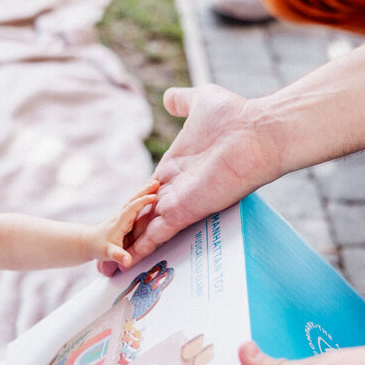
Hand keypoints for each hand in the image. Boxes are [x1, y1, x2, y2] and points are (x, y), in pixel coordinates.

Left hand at [89, 180, 159, 268]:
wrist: (87, 241)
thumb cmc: (98, 246)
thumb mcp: (108, 253)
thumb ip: (118, 256)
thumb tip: (127, 261)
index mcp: (119, 223)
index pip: (131, 209)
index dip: (141, 202)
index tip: (153, 196)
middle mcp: (120, 216)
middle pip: (132, 200)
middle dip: (144, 191)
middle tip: (157, 182)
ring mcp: (122, 215)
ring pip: (133, 200)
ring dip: (144, 191)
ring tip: (156, 183)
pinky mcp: (123, 217)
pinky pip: (134, 204)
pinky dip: (142, 196)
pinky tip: (149, 191)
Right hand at [101, 85, 278, 273]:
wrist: (259, 131)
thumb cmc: (236, 116)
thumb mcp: (200, 102)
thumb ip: (182, 103)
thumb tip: (169, 98)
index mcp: (175, 169)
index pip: (147, 194)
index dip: (131, 208)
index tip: (117, 222)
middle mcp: (175, 189)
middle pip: (143, 218)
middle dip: (124, 236)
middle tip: (104, 257)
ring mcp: (180, 202)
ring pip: (146, 229)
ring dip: (127, 247)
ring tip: (107, 267)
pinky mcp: (186, 211)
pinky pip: (159, 233)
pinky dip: (142, 247)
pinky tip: (126, 261)